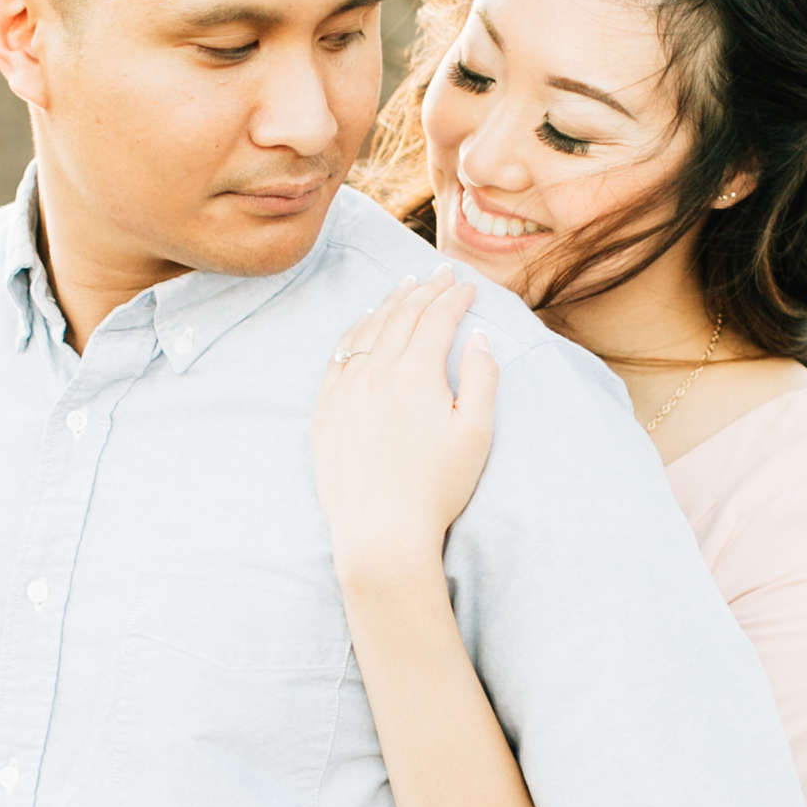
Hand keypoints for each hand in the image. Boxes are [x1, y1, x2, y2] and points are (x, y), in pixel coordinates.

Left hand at [312, 271, 498, 589]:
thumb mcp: (476, 433)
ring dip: (389, 303)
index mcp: (417, 373)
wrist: (381, 532)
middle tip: (440, 274)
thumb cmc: (436, 488)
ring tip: (405, 287)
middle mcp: (376, 371)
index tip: (468, 286)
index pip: (438, 318)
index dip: (455, 297)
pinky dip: (355, 332)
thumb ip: (481, 377)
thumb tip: (479, 337)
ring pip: (367, 330)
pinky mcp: (325, 411)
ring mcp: (345, 389)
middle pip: (402, 315)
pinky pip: (338, 357)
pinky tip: (363, 325)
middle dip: (425, 289)